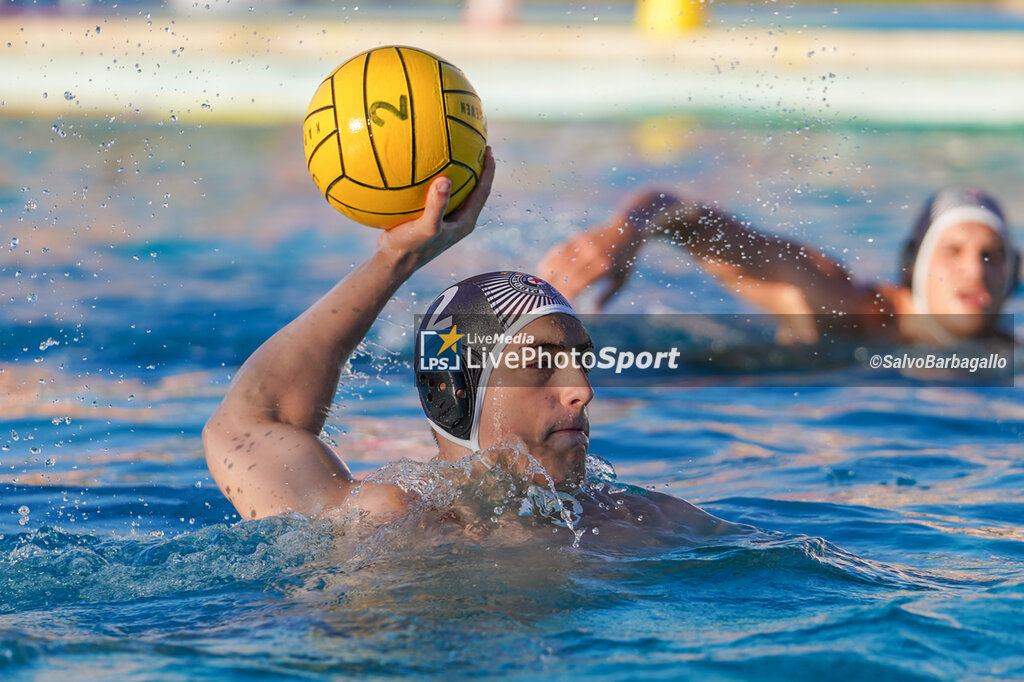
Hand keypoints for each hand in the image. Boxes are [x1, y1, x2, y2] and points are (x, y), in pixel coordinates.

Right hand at [377, 147, 494, 271]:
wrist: (392, 262)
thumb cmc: (411, 248)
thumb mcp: (425, 228)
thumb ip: (437, 206)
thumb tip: (446, 179)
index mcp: (465, 221)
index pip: (483, 191)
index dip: (488, 170)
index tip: (488, 148)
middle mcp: (458, 219)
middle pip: (473, 187)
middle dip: (476, 165)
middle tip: (474, 142)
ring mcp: (444, 217)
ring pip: (454, 188)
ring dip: (454, 169)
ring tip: (449, 146)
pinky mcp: (428, 215)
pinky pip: (434, 191)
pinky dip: (431, 176)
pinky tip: (419, 162)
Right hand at [538, 189, 680, 308]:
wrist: (626, 230)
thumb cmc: (624, 261)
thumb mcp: (620, 280)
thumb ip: (606, 298)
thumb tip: (594, 314)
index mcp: (603, 266)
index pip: (578, 283)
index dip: (567, 296)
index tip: (562, 307)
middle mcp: (591, 253)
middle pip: (566, 274)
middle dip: (555, 290)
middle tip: (548, 302)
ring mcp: (582, 244)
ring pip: (558, 262)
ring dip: (547, 276)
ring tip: (541, 289)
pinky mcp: (576, 238)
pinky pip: (558, 251)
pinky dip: (549, 262)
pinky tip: (543, 273)